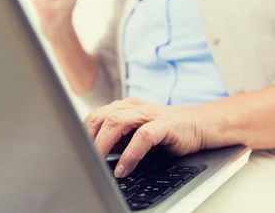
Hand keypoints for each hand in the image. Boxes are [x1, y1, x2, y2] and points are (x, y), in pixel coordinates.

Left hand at [84, 97, 206, 177]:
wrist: (198, 125)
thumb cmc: (165, 131)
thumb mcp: (134, 134)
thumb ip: (116, 140)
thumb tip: (92, 155)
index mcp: (124, 107)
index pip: (95, 116)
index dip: (82, 134)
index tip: (75, 152)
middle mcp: (134, 107)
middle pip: (102, 116)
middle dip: (89, 139)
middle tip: (84, 159)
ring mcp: (149, 114)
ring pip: (118, 122)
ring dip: (104, 144)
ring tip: (98, 162)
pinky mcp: (165, 125)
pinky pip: (143, 137)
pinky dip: (130, 154)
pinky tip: (123, 168)